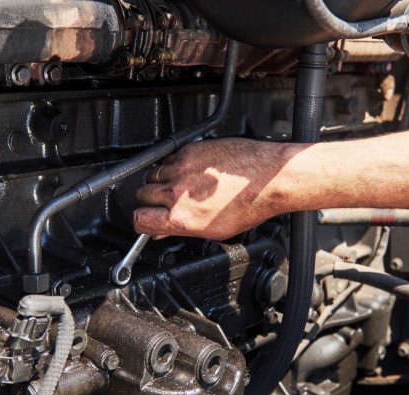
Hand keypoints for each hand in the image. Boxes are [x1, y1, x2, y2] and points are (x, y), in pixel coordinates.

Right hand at [133, 138, 293, 239]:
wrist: (268, 177)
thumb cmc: (249, 204)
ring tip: (183, 185)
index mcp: (182, 217)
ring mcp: (182, 168)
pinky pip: (169, 158)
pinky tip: (194, 171)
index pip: (140, 219)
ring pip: (153, 174)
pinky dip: (176, 164)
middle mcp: (177, 192)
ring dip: (162, 180)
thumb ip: (181, 229)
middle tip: (166, 201)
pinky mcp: (189, 150)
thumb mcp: (214, 230)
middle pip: (142, 194)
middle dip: (150, 199)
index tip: (146, 219)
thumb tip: (161, 231)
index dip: (141, 220)